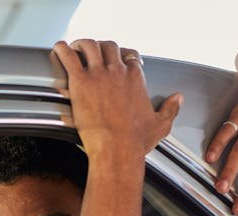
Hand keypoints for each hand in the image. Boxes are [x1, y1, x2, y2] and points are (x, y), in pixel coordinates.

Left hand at [52, 40, 181, 157]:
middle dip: (101, 47)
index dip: (121, 56)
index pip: (129, 56)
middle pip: (109, 47)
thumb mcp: (161, 125)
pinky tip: (59, 49)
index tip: (115, 61)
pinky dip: (63, 50)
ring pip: (91, 46)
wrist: (117, 150)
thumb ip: (171, 109)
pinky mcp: (81, 82)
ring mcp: (99, 75)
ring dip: (82, 44)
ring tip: (75, 48)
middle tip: (93, 53)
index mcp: (136, 79)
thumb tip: (178, 98)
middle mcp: (119, 72)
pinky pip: (70, 57)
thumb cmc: (135, 142)